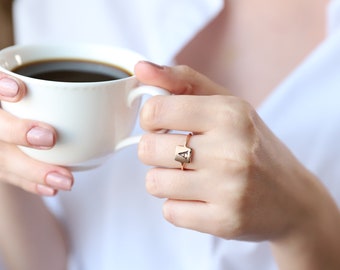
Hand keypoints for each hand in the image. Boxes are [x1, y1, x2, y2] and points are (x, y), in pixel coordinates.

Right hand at [0, 73, 72, 195]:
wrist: (17, 120)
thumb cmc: (47, 98)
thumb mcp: (50, 79)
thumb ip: (74, 81)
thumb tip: (128, 91)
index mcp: (3, 88)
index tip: (20, 91)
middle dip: (17, 131)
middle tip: (50, 137)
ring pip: (3, 158)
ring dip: (33, 170)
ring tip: (65, 180)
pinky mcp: (2, 163)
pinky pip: (11, 177)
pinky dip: (32, 183)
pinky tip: (53, 189)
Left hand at [135, 61, 339, 267]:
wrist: (293, 198)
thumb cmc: (253, 145)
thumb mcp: (226, 103)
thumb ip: (182, 81)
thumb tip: (141, 68)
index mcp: (229, 114)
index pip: (155, 111)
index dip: (150, 119)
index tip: (161, 125)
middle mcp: (230, 151)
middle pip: (148, 149)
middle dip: (155, 151)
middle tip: (176, 153)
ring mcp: (229, 190)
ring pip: (154, 182)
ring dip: (164, 179)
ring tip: (189, 176)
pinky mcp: (224, 221)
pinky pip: (170, 212)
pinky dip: (178, 205)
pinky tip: (200, 198)